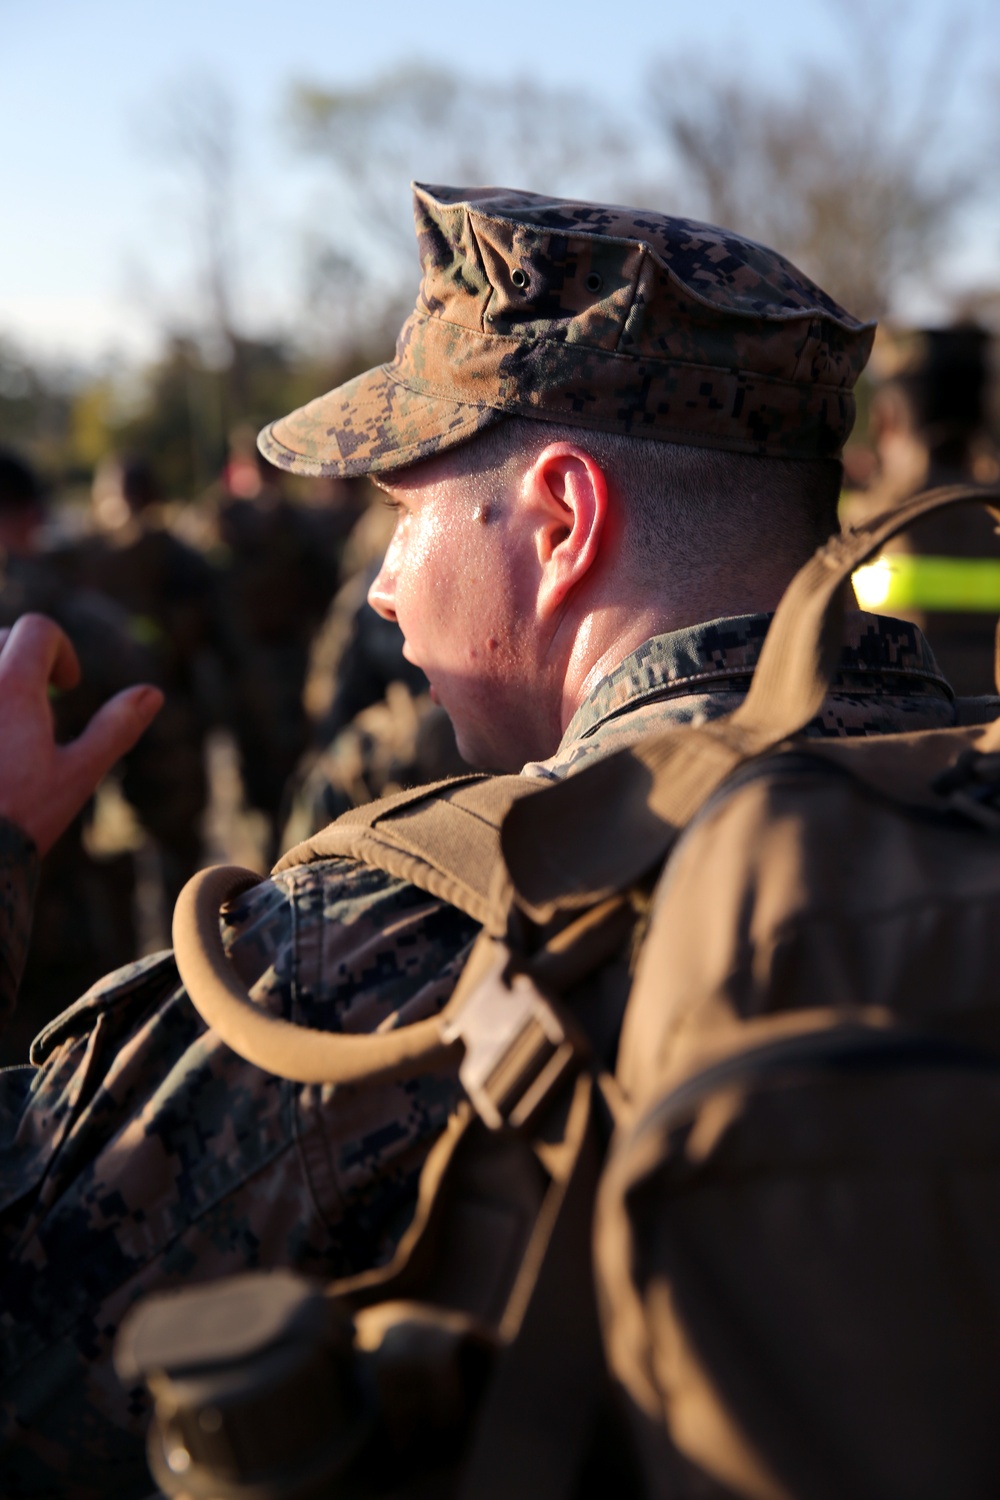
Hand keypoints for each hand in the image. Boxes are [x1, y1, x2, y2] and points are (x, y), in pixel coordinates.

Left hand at [0, 614, 163, 854]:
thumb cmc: (18, 818)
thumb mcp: (76, 775)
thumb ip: (115, 728)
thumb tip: (152, 693)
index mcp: (12, 685)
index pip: (38, 630)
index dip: (61, 652)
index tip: (66, 688)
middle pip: (1, 637)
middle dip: (23, 660)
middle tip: (37, 704)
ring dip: (0, 680)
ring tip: (10, 722)